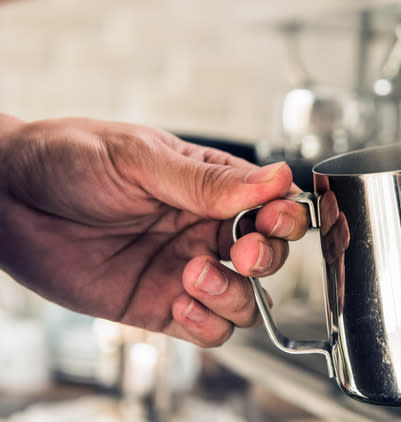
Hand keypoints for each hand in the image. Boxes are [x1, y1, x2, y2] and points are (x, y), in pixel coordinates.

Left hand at [0, 115, 308, 346]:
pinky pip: (207, 329)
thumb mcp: (141, 159)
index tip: (273, 218)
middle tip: (240, 252)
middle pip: (269, 255)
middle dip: (265, 257)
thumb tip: (276, 179)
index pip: (273, 204)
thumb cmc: (68, 160)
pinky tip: (180, 304)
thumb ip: (208, 181)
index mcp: (211, 186)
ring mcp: (185, 270)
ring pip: (246, 299)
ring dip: (234, 295)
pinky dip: (206, 325)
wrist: (7, 198)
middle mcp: (205, 229)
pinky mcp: (158, 306)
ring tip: (193, 276)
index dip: (285, 215)